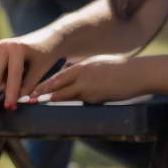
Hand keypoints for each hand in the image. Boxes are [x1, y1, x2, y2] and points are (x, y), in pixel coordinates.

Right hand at [0, 28, 63, 109]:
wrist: (49, 39)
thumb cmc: (48, 55)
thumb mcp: (40, 72)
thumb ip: (28, 87)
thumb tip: (16, 101)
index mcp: (16, 48)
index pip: (12, 76)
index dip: (10, 94)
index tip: (9, 107)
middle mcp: (4, 46)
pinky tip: (1, 93)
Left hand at [29, 55, 146, 104]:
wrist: (137, 74)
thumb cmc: (118, 68)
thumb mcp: (96, 64)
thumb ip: (82, 71)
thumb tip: (69, 77)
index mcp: (82, 66)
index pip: (59, 77)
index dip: (45, 84)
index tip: (32, 90)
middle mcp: (83, 76)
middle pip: (58, 86)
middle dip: (43, 93)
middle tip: (30, 100)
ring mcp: (89, 88)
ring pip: (68, 96)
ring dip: (54, 100)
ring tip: (40, 103)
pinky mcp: (97, 99)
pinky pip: (84, 102)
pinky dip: (80, 102)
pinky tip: (82, 101)